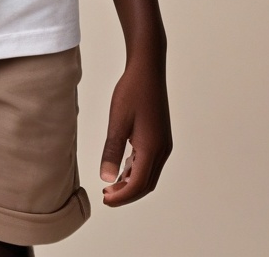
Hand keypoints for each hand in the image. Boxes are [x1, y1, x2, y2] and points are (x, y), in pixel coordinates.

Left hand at [99, 54, 171, 205]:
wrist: (147, 69)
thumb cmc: (132, 92)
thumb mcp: (117, 121)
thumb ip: (112, 151)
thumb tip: (107, 178)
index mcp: (152, 148)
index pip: (138, 184)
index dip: (121, 196)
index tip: (105, 199)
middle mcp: (162, 149)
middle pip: (146, 184)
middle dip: (127, 194)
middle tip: (106, 195)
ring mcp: (163, 143)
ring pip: (150, 174)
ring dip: (132, 183)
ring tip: (111, 184)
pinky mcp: (161, 136)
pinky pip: (151, 162)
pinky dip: (137, 171)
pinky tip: (123, 167)